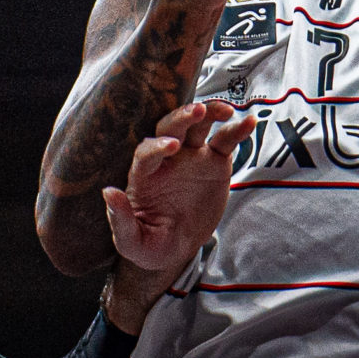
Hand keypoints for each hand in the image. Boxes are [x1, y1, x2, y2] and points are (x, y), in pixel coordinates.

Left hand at [104, 100, 249, 272]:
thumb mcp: (134, 243)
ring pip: (197, 126)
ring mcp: (191, 156)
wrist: (177, 246)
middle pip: (170, 128)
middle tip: (197, 111)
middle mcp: (167, 159)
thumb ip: (120, 220)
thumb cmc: (150, 244)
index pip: (146, 153)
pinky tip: (250, 122)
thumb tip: (108, 192)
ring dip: (209, 112)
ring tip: (225, 110)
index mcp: (144, 174)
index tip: (172, 148)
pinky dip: (237, 130)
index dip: (157, 148)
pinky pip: (225, 140)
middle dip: (182, 117)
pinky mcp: (214, 162)